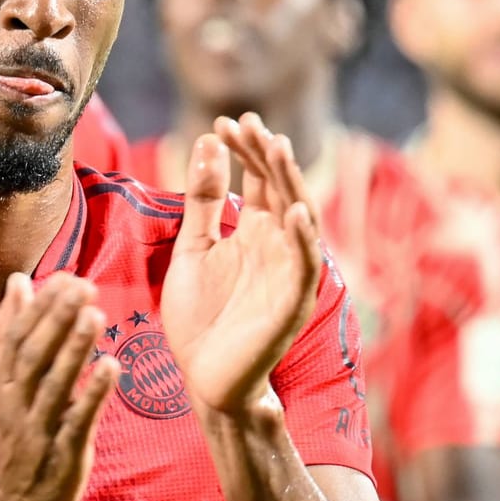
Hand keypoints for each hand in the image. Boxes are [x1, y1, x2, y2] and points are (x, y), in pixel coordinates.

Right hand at [0, 272, 120, 500]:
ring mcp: (37, 430)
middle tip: (82, 286)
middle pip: (33, 355)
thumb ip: (8, 335)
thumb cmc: (9, 442)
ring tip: (95, 316)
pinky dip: (93, 394)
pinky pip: (77, 420)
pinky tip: (111, 367)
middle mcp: (14, 403)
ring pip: (53, 384)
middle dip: (56, 319)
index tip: (63, 276)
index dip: (39, 306)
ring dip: (74, 350)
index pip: (15, 337)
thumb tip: (19, 281)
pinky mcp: (61, 454)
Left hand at [163, 113, 323, 415]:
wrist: (205, 378)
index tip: (224, 122)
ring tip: (276, 148)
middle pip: (281, 188)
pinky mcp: (293, 302)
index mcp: (255, 231)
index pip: (260, 178)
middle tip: (248, 122)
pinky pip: (305, 265)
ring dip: (290, 183)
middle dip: (267, 154)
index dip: (246, 150)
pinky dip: (301, 238)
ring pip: (299, 218)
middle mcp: (277, 245)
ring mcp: (289, 271)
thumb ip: (203, 201)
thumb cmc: (201, 318)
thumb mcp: (194, 249)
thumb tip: (208, 143)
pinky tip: (289, 209)